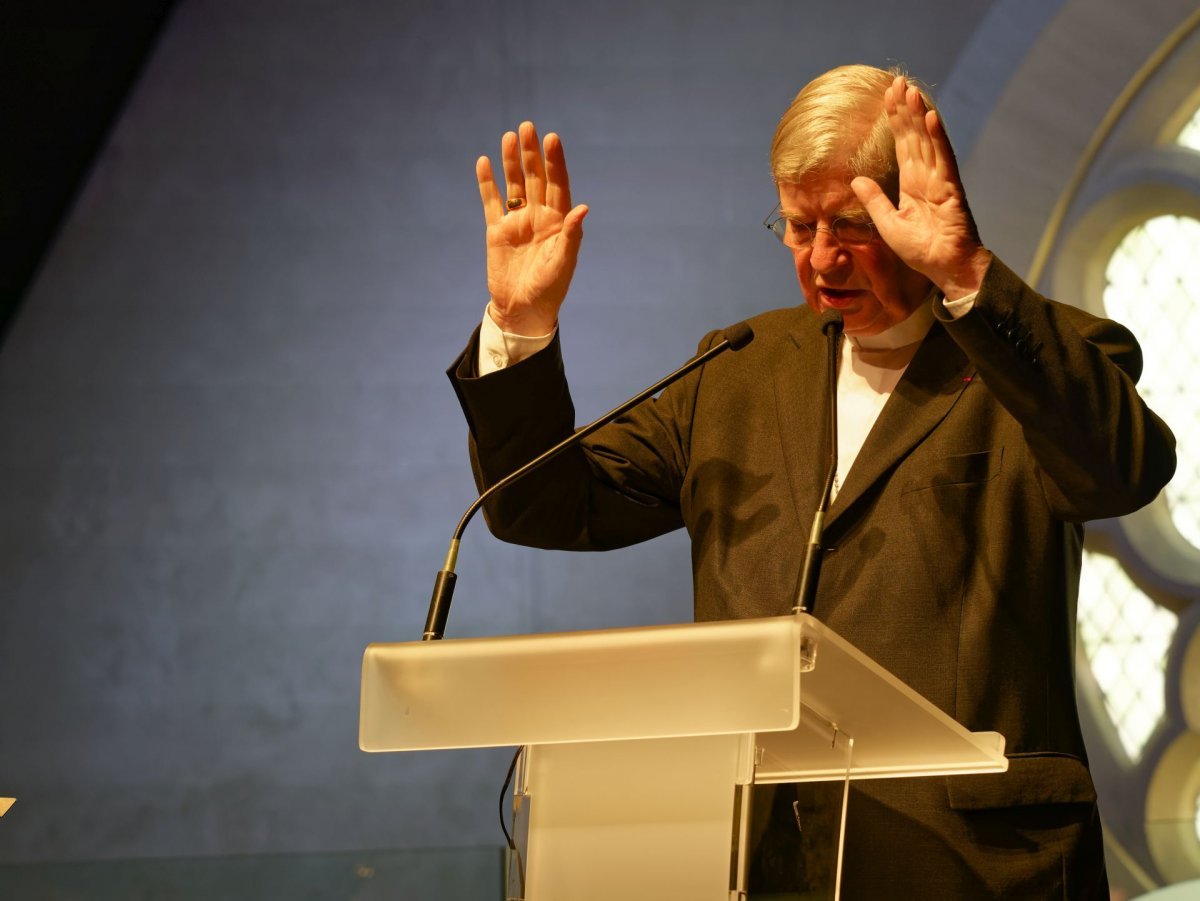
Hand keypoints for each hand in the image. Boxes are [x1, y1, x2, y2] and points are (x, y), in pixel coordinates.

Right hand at [477, 121, 588, 334]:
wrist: (522, 311)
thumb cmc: (549, 290)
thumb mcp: (563, 263)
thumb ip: (572, 235)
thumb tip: (583, 207)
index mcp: (559, 222)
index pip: (558, 184)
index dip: (555, 162)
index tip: (552, 139)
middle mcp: (538, 216)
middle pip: (535, 178)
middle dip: (532, 154)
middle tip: (528, 127)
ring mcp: (517, 222)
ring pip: (513, 185)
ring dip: (511, 162)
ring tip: (509, 137)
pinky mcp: (496, 232)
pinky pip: (491, 202)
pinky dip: (487, 183)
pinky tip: (484, 162)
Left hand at [851, 76, 990, 299]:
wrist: (945, 268)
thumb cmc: (921, 250)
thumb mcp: (888, 224)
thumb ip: (874, 200)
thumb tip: (856, 180)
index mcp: (913, 182)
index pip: (903, 144)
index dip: (895, 121)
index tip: (887, 97)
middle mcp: (927, 175)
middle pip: (914, 135)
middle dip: (905, 109)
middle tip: (897, 81)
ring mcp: (940, 179)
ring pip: (927, 140)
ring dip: (919, 115)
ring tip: (910, 90)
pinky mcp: (951, 188)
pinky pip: (943, 158)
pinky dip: (937, 137)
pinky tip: (929, 117)